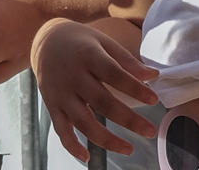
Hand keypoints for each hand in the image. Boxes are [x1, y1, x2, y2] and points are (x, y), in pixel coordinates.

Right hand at [30, 18, 159, 159]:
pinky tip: (87, 157)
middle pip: (102, 101)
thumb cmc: (80, 41)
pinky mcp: (52, 106)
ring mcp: (61, 93)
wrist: (44, 41)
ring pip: (82, 121)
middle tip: (150, 131)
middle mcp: (73, 76)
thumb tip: (153, 76)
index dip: (134, 88)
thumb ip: (126, 60)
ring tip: (128, 148)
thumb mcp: (103, 41)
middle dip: (128, 119)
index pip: (114, 74)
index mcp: (88, 56)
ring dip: (106, 138)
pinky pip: (61, 130)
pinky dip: (72, 146)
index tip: (154, 100)